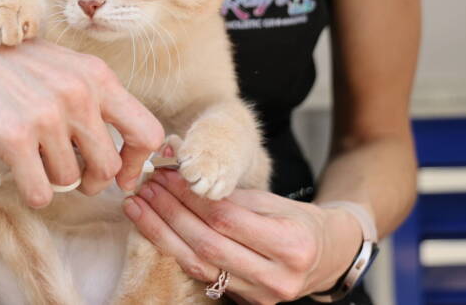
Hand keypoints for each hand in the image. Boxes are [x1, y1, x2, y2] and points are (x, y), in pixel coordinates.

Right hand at [0, 0, 165, 207]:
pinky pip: (40, 193)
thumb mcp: (66, 68)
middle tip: (73, 176)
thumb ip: (95, 102)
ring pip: (70, 181)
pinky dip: (32, 191)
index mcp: (98, 77)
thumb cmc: (13, 64)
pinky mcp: (14, 137)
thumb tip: (120, 158)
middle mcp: (78, 95)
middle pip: (109, 167)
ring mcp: (47, 116)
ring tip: (35, 157)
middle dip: (93, 181)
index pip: (147, 133)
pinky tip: (20, 172)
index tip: (122, 175)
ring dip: (53, 179)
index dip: (137, 163)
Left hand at [122, 169, 362, 303]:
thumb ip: (231, 197)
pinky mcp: (245, 303)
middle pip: (208, 243)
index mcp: (290, 244)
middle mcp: (276, 276)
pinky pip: (202, 276)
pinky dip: (175, 250)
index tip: (166, 174)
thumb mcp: (273, 201)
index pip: (227, 218)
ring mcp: (260, 296)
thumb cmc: (297, 221)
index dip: (191, 196)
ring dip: (162, 232)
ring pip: (198, 264)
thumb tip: (183, 178)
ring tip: (138, 205)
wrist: (326, 257)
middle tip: (145, 186)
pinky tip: (155, 229)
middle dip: (170, 212)